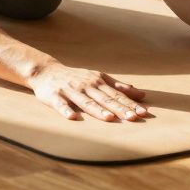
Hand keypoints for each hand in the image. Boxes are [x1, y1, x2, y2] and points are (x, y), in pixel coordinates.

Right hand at [27, 62, 149, 121]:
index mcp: (97, 81)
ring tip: (109, 118)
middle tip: (133, 118)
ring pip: (85, 102)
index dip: (130, 104)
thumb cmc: (76, 77)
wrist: (46, 71)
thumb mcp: (98, 78)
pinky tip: (72, 117)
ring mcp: (70, 90)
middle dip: (119, 108)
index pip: (116, 94)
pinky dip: (66, 110)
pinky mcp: (54, 96)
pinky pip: (60, 104)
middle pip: (104, 99)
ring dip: (97, 110)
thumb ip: (118, 86)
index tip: (143, 112)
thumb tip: (141, 95)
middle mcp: (86, 85)